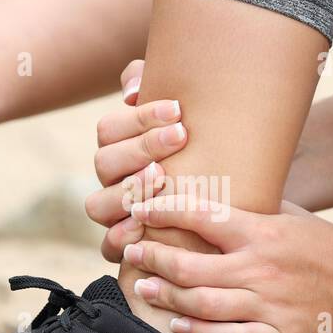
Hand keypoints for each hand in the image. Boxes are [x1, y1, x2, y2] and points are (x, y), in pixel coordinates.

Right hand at [85, 59, 187, 260]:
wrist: (233, 195)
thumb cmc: (205, 149)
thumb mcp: (187, 115)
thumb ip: (154, 84)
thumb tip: (132, 90)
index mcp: (119, 147)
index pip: (110, 129)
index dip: (140, 118)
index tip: (178, 111)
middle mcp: (113, 181)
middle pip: (104, 162)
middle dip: (141, 148)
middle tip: (180, 137)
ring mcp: (116, 215)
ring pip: (98, 204)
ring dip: (128, 190)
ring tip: (162, 176)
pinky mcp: (127, 247)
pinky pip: (109, 247)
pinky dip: (120, 238)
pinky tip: (143, 227)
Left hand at [125, 195, 332, 332]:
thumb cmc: (326, 245)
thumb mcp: (290, 216)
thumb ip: (251, 207)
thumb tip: (209, 188)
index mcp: (262, 233)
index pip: (202, 216)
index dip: (165, 211)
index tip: (140, 207)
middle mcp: (261, 268)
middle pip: (192, 267)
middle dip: (154, 259)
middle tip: (132, 252)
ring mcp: (268, 305)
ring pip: (203, 304)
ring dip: (166, 296)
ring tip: (143, 287)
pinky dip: (197, 332)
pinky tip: (177, 323)